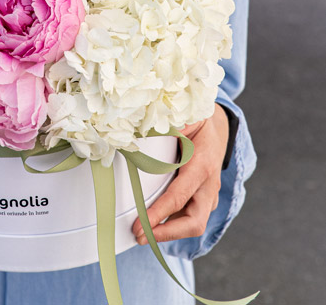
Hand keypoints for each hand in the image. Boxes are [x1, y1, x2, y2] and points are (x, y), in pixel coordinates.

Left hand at [132, 104, 229, 244]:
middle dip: (166, 234)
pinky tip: (153, 225)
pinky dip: (172, 224)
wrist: (217, 129)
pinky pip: (189, 217)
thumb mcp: (187, 118)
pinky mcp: (205, 200)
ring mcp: (209, 195)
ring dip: (167, 232)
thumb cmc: (197, 123)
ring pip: (193, 224)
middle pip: (193, 222)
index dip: (159, 213)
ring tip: (141, 234)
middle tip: (138, 237)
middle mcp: (208, 185)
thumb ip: (170, 126)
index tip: (140, 224)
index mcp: (202, 167)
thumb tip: (145, 130)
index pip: (178, 197)